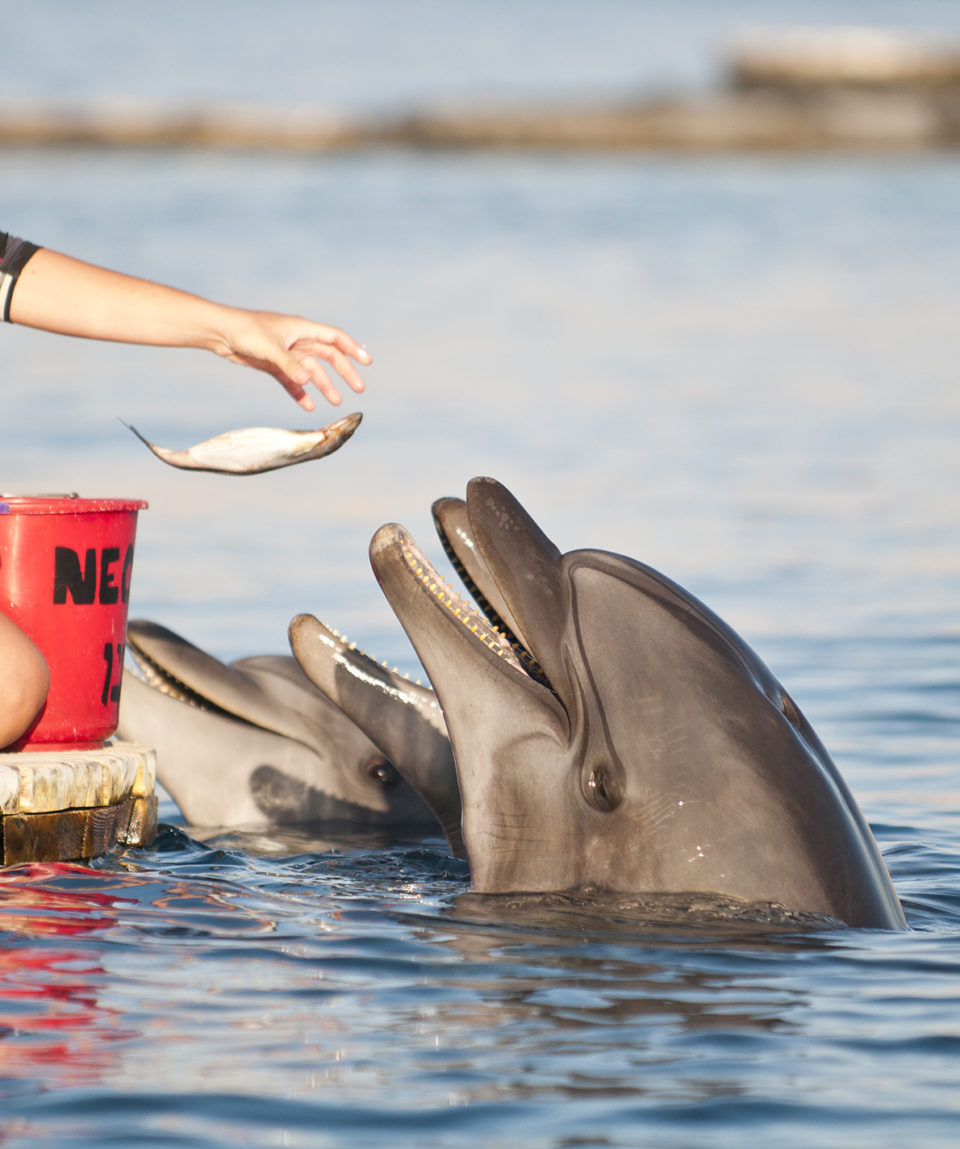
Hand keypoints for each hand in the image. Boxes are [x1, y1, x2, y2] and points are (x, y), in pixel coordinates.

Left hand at [213, 310, 371, 410]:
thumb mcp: (270, 348)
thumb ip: (290, 365)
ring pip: (312, 371)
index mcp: (302, 329)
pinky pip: (293, 381)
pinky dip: (301, 392)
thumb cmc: (246, 331)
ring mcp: (287, 354)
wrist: (221, 332)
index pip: (335, 338)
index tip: (367, 362)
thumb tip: (308, 381)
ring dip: (325, 385)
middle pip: (329, 357)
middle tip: (359, 388)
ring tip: (336, 402)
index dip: (353, 349)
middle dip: (345, 372)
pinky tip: (308, 405)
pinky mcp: (275, 365)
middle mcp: (298, 340)